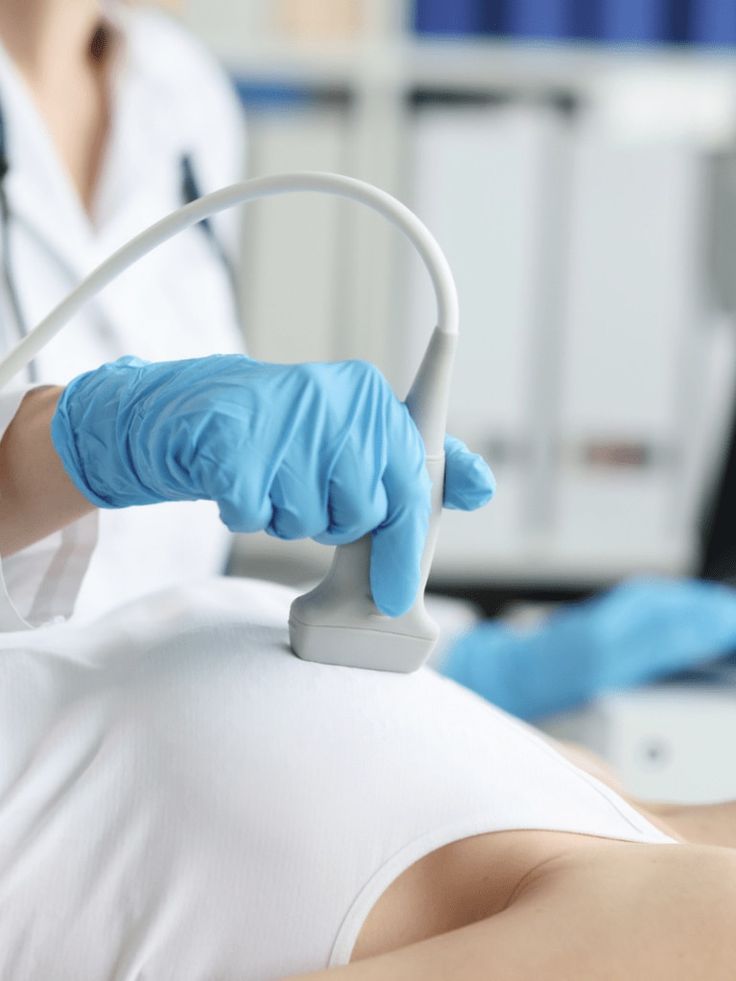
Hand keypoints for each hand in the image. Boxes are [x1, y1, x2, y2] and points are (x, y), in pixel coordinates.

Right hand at [51, 355, 492, 616]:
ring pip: (309, 522)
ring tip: (276, 477)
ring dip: (291, 517)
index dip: (403, 547)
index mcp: (374, 399)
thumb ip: (417, 464)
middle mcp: (337, 402)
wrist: (207, 411)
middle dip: (337, 523)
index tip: (396, 597)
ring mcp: (286, 423)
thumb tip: (482, 487)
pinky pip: (258, 520)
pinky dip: (250, 516)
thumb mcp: (361, 438)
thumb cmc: (295, 437)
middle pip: (360, 514)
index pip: (409, 484)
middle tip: (313, 496)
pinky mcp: (237, 449)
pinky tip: (245, 481)